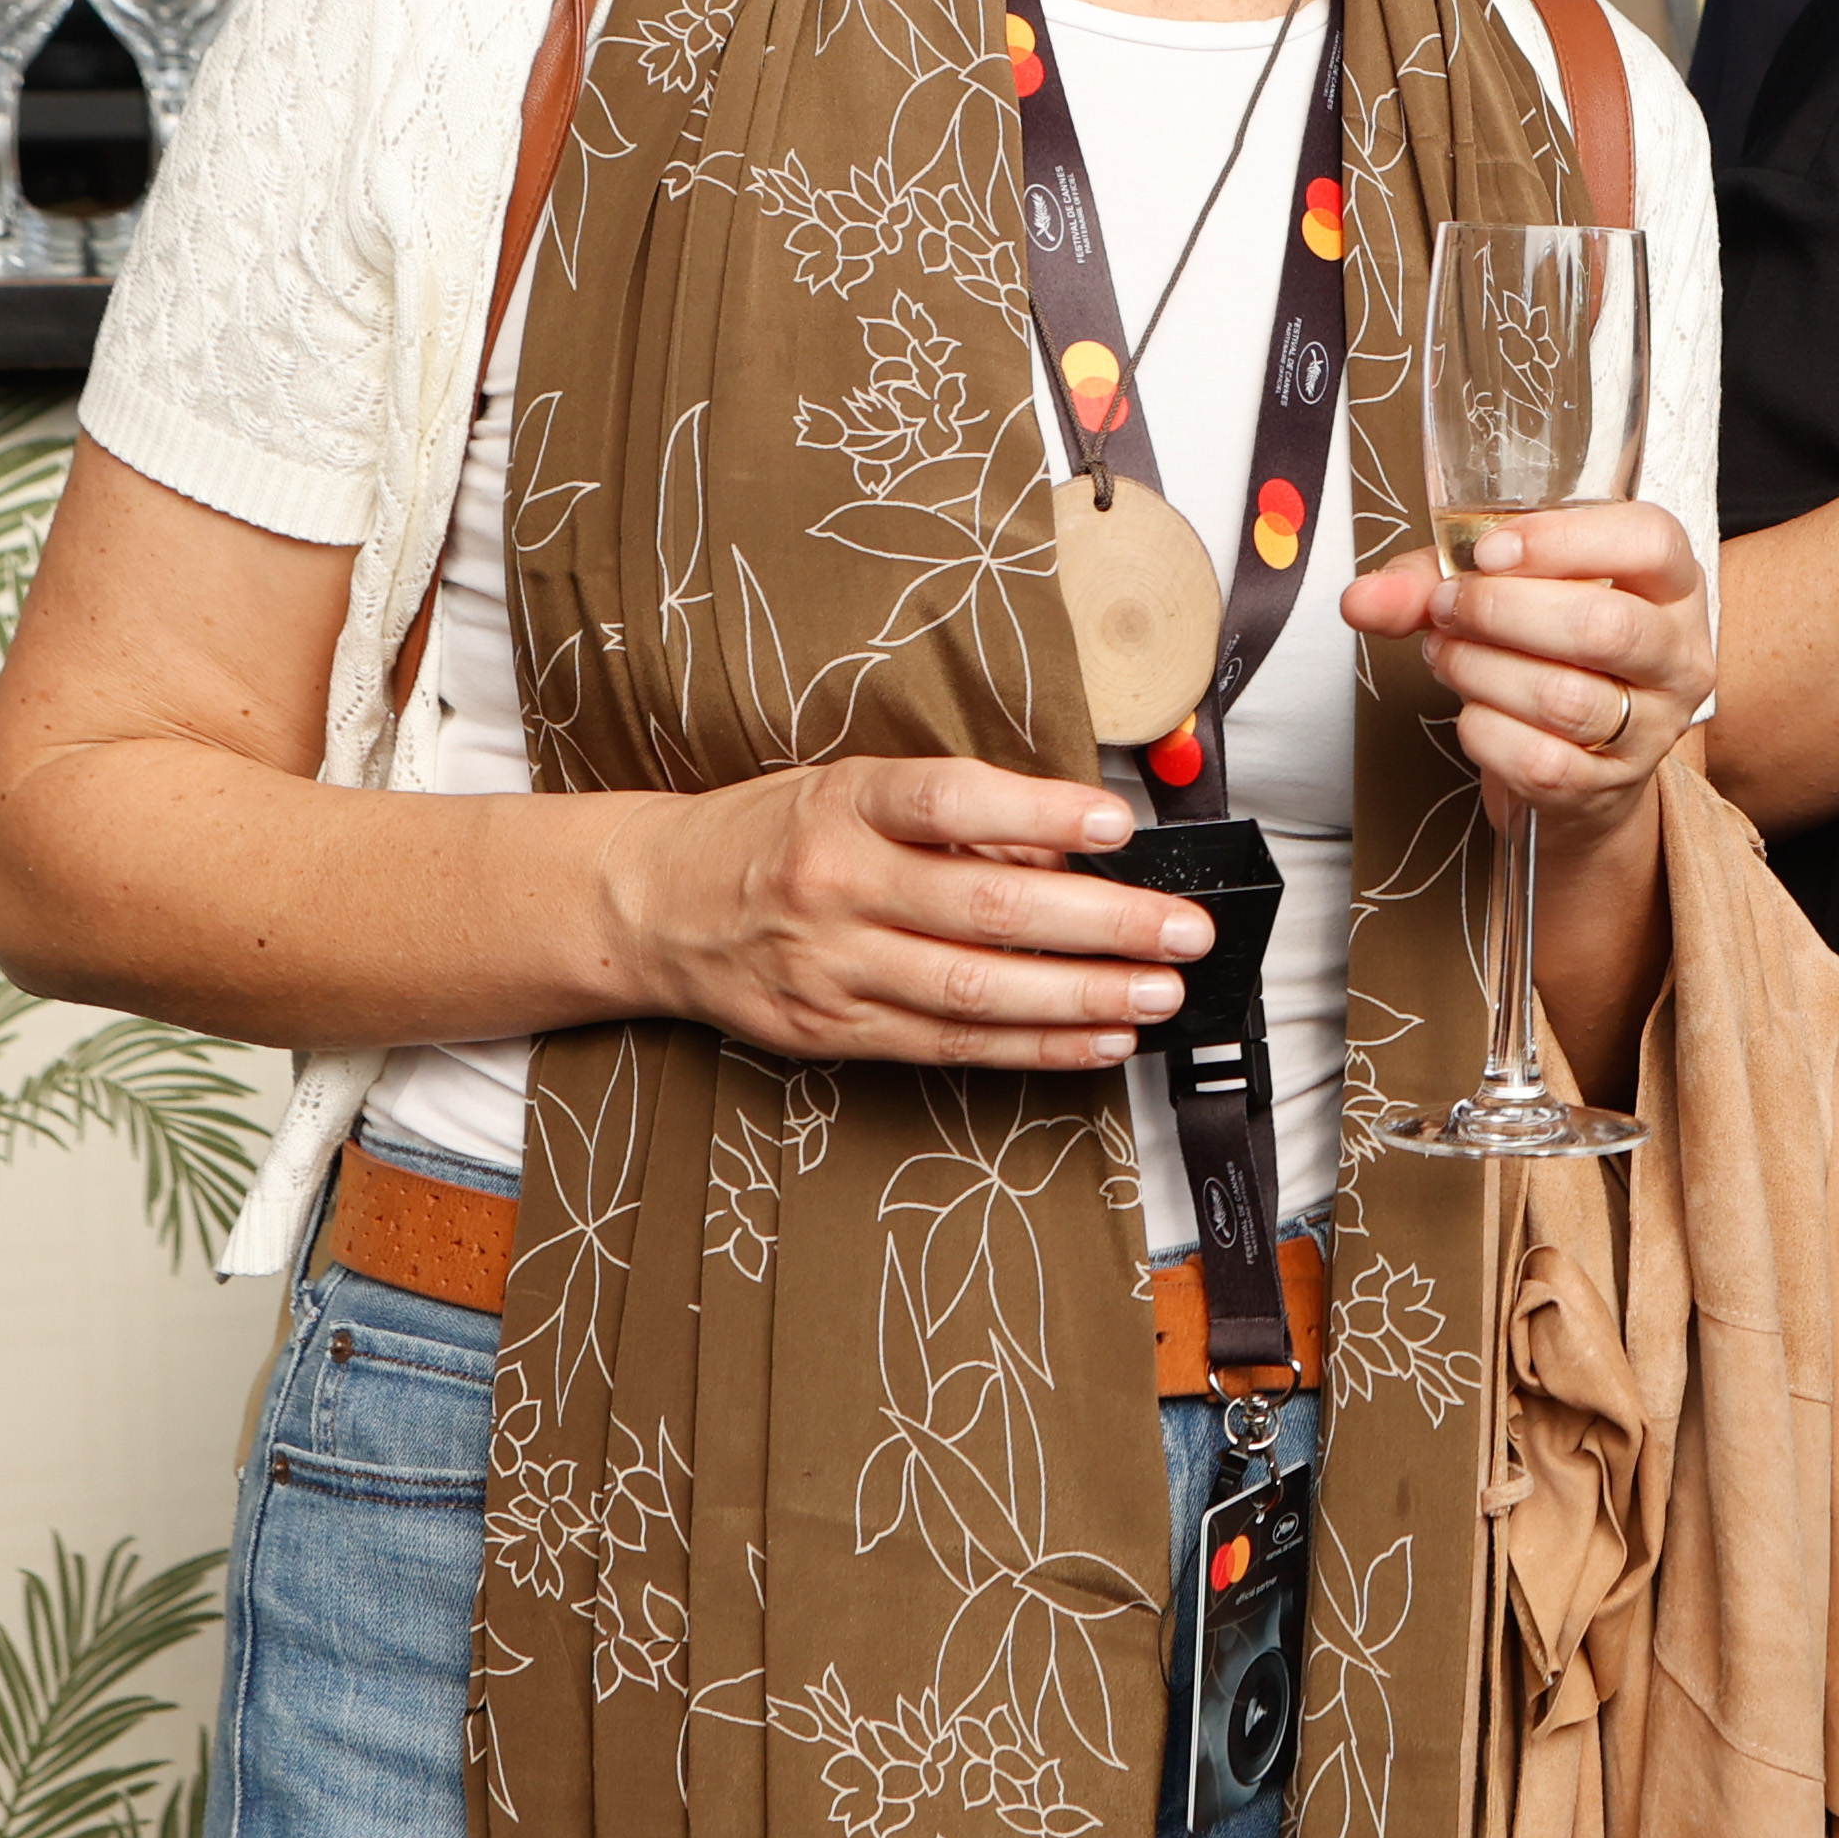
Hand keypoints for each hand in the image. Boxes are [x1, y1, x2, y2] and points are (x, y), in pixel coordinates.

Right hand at [609, 756, 1202, 1068]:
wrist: (657, 905)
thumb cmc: (776, 835)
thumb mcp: (854, 791)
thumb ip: (960, 819)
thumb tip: (1069, 847)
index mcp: (846, 804)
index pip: (951, 801)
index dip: (1040, 810)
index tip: (1118, 822)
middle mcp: (836, 884)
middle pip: (986, 907)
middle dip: (1101, 922)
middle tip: (1181, 929)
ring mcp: (833, 966)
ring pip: (975, 989)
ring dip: (1081, 996)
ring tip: (1157, 992)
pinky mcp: (834, 1031)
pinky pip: (950, 1044)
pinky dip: (1033, 1046)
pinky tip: (1097, 1040)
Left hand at [1340, 496, 1714, 844]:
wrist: (1579, 763)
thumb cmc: (1550, 653)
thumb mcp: (1502, 591)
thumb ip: (1432, 580)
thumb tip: (1364, 600)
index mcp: (1670, 583)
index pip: (1650, 541)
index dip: (1563, 540)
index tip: (1490, 552)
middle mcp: (1677, 653)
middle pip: (1603, 626)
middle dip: (1501, 613)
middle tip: (1447, 607)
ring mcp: (1653, 726)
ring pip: (1564, 698)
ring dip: (1481, 671)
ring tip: (1446, 653)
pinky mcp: (1611, 785)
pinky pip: (1538, 760)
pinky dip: (1485, 731)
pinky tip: (1473, 711)